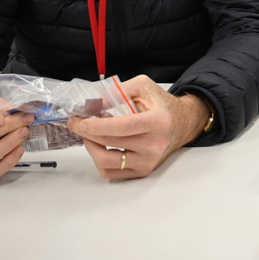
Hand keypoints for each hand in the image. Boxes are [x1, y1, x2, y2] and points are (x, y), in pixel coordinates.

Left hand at [67, 75, 209, 179]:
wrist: (181, 124)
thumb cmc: (162, 106)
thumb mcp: (143, 87)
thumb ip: (117, 91)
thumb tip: (93, 104)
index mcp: (158, 121)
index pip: (121, 127)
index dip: (96, 125)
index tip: (81, 120)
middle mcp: (155, 144)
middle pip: (109, 143)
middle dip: (86, 132)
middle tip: (77, 123)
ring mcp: (148, 161)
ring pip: (107, 162)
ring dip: (91, 147)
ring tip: (89, 135)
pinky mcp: (143, 171)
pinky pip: (111, 172)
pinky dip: (99, 160)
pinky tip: (100, 146)